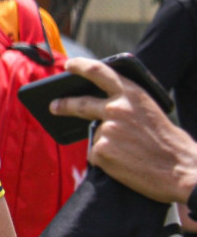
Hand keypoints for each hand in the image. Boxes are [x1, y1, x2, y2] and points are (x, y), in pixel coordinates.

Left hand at [51, 57, 196, 204]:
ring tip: (130, 154)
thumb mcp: (150, 112)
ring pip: (95, 135)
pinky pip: (97, 154)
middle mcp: (116, 108)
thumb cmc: (171, 144)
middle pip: (80, 103)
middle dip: (63, 104)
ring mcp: (107, 129)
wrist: (183, 172)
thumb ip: (126, 106)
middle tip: (54, 105)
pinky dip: (107, 160)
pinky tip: (126, 165)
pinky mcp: (101, 150)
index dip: (81, 66)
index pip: (99, 71)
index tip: (68, 65)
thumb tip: (100, 112)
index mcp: (133, 94)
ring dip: (108, 145)